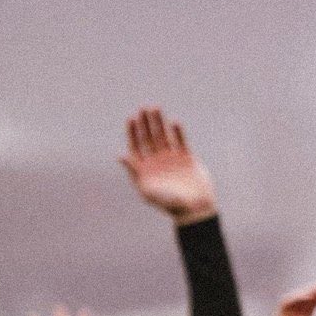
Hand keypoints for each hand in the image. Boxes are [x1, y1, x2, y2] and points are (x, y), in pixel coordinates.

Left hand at [119, 108, 216, 225]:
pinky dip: (178, 132)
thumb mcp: (148, 189)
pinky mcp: (186, 158)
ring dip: (159, 123)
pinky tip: (175, 123)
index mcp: (145, 168)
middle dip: (145, 123)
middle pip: (149, 137)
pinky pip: (181, 142)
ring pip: (164, 136)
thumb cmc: (169, 203)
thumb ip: (135, 172)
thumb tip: (121, 156)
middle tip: (143, 108)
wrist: (194, 208)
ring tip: (156, 108)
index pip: (136, 146)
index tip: (132, 119)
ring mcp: (172, 158)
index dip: (133, 132)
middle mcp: (157, 161)